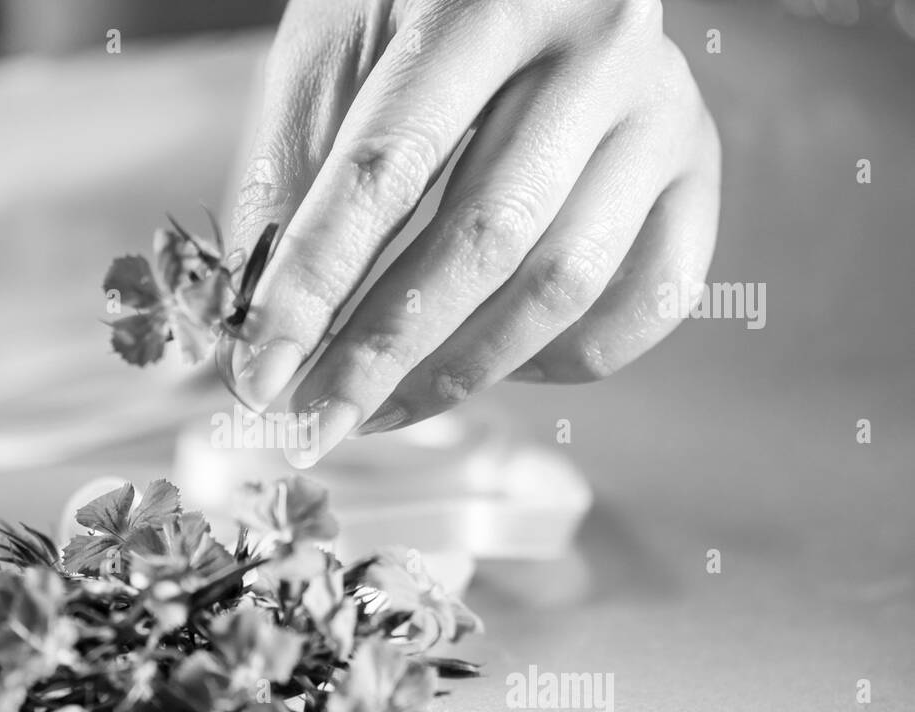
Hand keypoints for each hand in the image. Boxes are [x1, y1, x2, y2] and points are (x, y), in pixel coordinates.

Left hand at [228, 0, 720, 466]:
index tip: (259, 375)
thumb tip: (261, 330)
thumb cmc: (409, 11)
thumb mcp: (330, 53)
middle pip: (485, 239)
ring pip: (564, 286)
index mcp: (488, 0)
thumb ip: (294, 175)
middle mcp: (599, 49)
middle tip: (314, 423)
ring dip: (460, 373)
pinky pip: (648, 304)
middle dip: (384, 354)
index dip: (315, 287)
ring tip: (378, 409)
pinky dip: (564, 360)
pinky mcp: (698, 172)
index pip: (388, 171)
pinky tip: (492, 364)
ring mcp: (664, 115)